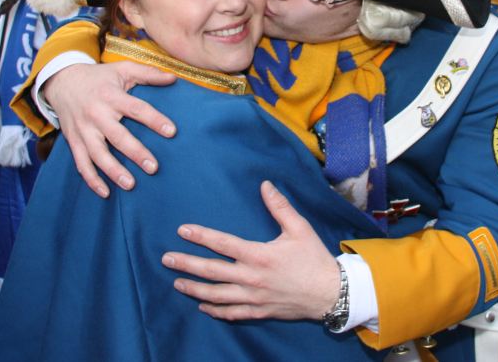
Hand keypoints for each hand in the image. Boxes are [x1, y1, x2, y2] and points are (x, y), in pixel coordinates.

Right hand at [44, 61, 176, 197]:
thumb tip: (174, 78)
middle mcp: (96, 114)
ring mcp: (83, 130)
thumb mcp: (122, 69)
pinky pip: (81, 164)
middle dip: (135, 152)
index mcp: (111, 96)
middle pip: (117, 136)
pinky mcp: (74, 142)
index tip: (171, 132)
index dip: (154, 120)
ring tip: (131, 185)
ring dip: (113, 171)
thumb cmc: (99, 78)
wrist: (62, 82)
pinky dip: (91, 180)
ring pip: (97, 154)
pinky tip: (105, 193)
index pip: (136, 109)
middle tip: (153, 167)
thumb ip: (148, 73)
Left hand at [163, 181, 341, 320]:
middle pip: (211, 271)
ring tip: (177, 283)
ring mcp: (253, 297)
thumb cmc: (315, 259)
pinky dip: (214, 310)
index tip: (182, 230)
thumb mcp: (299, 228)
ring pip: (216, 295)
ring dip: (194, 289)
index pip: (222, 243)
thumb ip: (280, 207)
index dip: (200, 236)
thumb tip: (265, 185)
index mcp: (259, 255)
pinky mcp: (259, 311)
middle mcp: (252, 277)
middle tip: (166, 259)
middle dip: (186, 264)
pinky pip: (231, 313)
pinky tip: (202, 306)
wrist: (332, 293)